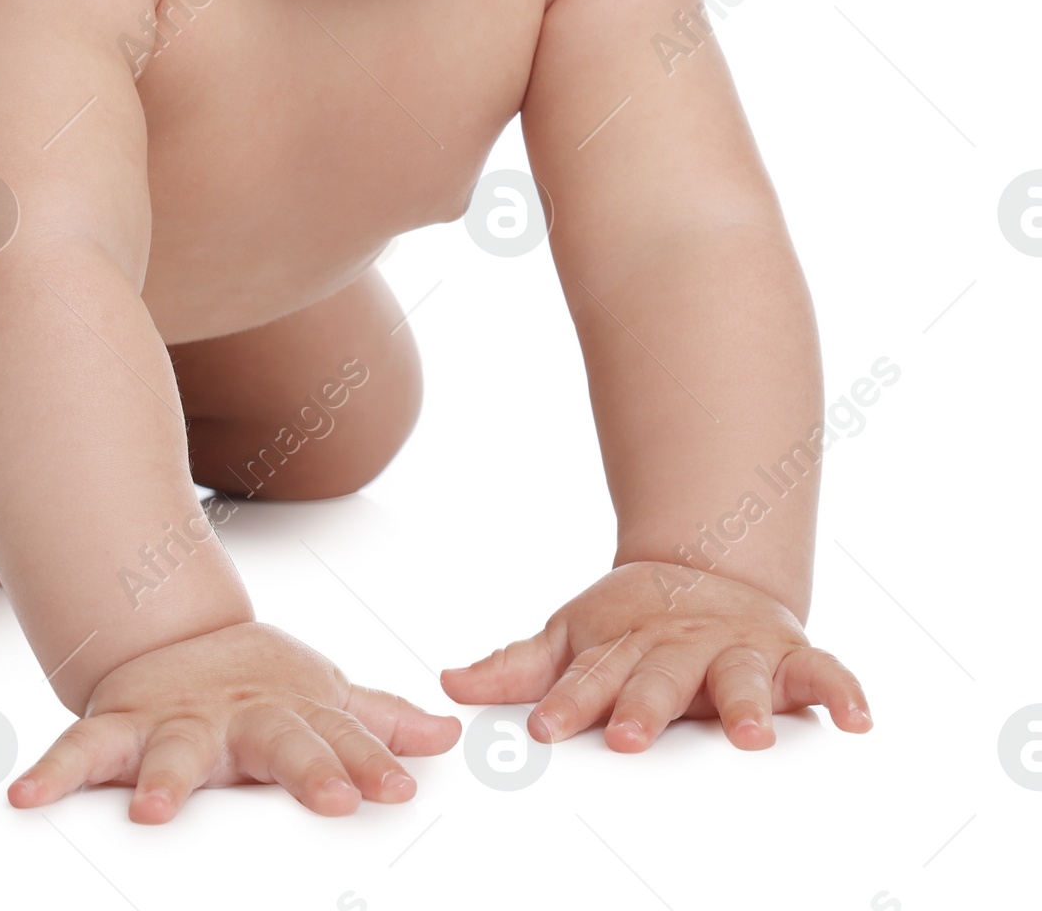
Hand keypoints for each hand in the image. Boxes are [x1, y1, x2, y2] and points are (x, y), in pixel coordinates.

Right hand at [9, 620, 461, 820]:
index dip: (369, 764)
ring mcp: (176, 723)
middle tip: (331, 800)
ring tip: (151, 812)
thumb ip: (377, 722)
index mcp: (291, 713)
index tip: (396, 791)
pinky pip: (80, 751)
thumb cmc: (259, 687)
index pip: (340, 741)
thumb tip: (446, 737)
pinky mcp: (118, 728)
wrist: (174, 638)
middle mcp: (237, 718)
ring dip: (166, 780)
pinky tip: (25, 797)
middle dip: (305, 769)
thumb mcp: (323, 696)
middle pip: (277, 742)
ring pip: (175, 750)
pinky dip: (52, 772)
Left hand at [440, 563, 872, 751]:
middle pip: (661, 679)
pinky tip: (857, 721)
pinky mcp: (791, 655)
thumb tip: (450, 681)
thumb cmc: (633, 624)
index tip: (544, 728)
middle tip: (631, 736)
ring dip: (745, 703)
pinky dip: (843, 693)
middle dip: (645, 707)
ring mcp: (737, 649)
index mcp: (624, 647)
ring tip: (748, 734)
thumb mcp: (573, 639)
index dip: (567, 702)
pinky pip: (825, 673)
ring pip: (742, 676)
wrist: (707, 570)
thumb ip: (518, 668)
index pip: (590, 678)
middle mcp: (681, 648)